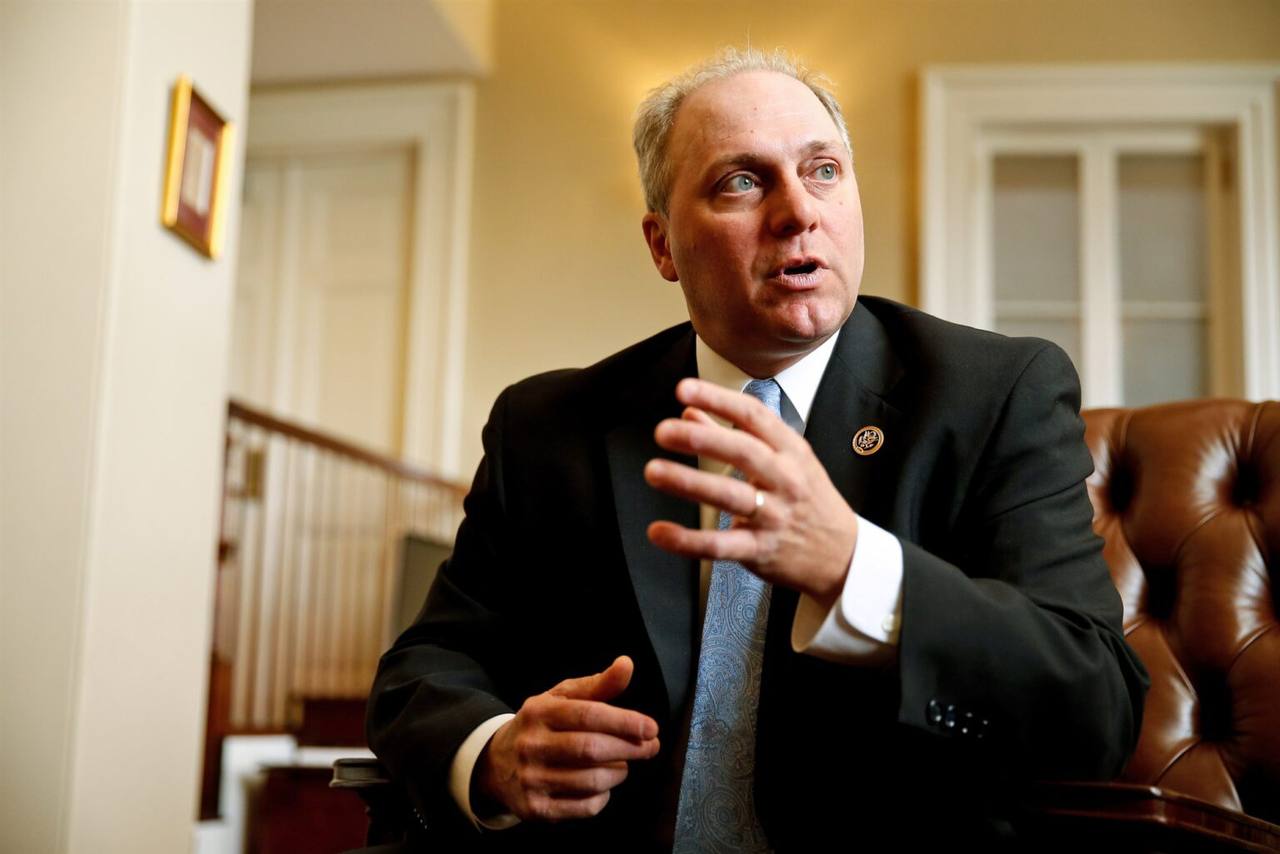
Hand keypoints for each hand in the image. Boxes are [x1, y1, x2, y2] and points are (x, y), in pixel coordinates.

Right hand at [475, 655, 659, 820]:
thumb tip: (627, 664)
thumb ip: (597, 685)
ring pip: (591, 781)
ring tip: (623, 764)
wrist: (495, 764)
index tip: (651, 728)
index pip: (588, 715)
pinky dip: (603, 797)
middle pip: (591, 749)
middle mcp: (532, 745)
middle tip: (650, 747)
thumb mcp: (561, 699)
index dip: (624, 722)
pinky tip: (602, 786)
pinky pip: (584, 807)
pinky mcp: (536, 809)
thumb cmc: (541, 726)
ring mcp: (532, 780)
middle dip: (629, 748)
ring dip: (618, 773)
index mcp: (539, 712)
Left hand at [644, 377, 858, 607]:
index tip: (683, 389)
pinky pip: (720, 546)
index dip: (718, 400)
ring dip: (688, 482)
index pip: (754, 416)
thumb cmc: (807, 498)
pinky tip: (658, 533)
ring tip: (653, 471)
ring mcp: (774, 516)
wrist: (842, 555)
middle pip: (743, 453)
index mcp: (791, 450)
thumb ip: (735, 434)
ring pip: (729, 496)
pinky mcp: (761, 550)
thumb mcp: (785, 459)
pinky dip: (688, 541)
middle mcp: (785, 479)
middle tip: (663, 431)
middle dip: (702, 439)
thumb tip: (688, 411)